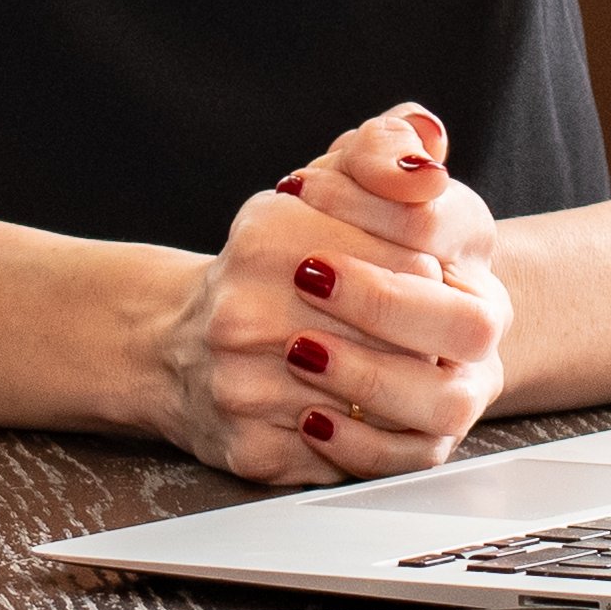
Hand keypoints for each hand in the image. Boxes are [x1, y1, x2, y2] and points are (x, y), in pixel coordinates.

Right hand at [138, 104, 510, 485]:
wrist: (175, 347)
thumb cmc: (264, 268)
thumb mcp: (317, 187)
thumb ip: (379, 150)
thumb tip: (427, 158)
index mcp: (269, 236)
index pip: (413, 253)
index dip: (435, 269)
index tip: (426, 270)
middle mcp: (246, 313)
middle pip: (405, 336)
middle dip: (431, 332)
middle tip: (428, 328)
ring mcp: (245, 388)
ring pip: (387, 404)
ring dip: (414, 387)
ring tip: (409, 367)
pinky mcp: (254, 450)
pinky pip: (355, 459)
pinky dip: (380, 437)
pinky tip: (372, 410)